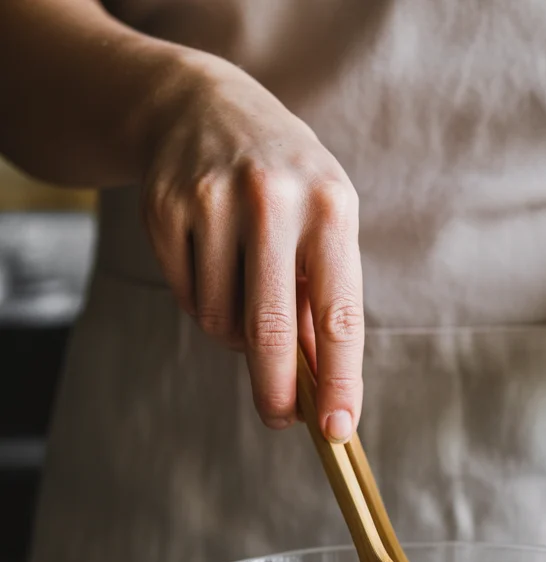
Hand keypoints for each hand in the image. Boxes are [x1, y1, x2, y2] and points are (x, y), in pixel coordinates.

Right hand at [140, 57, 362, 435]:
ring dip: (236, 335)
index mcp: (330, 207)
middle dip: (275, 391)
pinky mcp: (165, 208)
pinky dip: (204, 305)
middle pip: (270, 330)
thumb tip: (320, 388)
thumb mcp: (324, 224)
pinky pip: (188, 298)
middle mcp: (272, 199)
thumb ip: (325, 299)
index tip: (337, 430)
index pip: (338, 315)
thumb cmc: (285, 185)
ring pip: (222, 321)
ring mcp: (212, 200)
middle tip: (279, 419)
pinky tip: (213, 267)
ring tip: (246, 296)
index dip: (339, 381)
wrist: (204, 105)